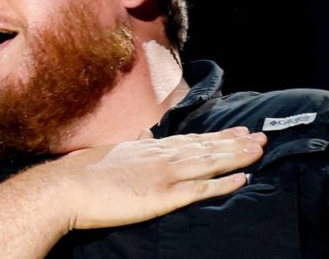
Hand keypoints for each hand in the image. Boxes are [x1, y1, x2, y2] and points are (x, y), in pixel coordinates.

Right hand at [47, 127, 266, 229]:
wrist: (67, 186)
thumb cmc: (83, 172)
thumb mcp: (114, 151)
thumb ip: (134, 147)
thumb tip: (142, 138)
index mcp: (150, 147)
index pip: (192, 139)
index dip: (218, 136)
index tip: (237, 132)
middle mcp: (162, 156)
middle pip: (207, 147)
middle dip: (236, 143)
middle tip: (261, 137)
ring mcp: (165, 174)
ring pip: (210, 163)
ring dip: (237, 157)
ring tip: (260, 151)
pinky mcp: (163, 196)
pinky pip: (200, 190)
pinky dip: (223, 184)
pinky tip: (242, 179)